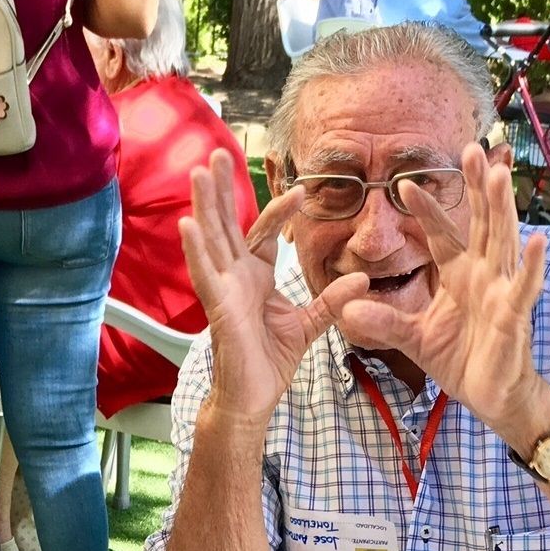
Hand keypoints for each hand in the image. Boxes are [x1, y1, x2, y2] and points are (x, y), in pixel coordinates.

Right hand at [180, 150, 367, 424]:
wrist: (253, 398)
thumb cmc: (270, 362)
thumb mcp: (309, 325)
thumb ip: (331, 301)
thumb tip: (362, 280)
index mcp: (254, 277)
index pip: (263, 233)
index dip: (279, 210)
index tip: (302, 189)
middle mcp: (234, 277)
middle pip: (226, 224)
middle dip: (221, 189)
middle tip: (218, 152)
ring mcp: (222, 289)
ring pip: (210, 239)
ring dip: (203, 205)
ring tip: (199, 172)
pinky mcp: (217, 307)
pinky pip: (204, 274)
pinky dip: (195, 250)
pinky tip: (187, 224)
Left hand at [338, 148, 549, 452]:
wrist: (490, 396)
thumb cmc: (462, 360)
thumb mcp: (413, 338)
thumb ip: (384, 321)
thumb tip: (347, 308)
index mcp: (459, 275)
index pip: (441, 235)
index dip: (424, 211)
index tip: (401, 183)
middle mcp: (483, 275)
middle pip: (479, 222)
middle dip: (475, 187)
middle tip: (470, 147)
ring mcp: (501, 292)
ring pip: (502, 242)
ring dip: (502, 209)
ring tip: (499, 174)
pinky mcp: (514, 316)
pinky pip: (523, 288)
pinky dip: (531, 265)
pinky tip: (537, 239)